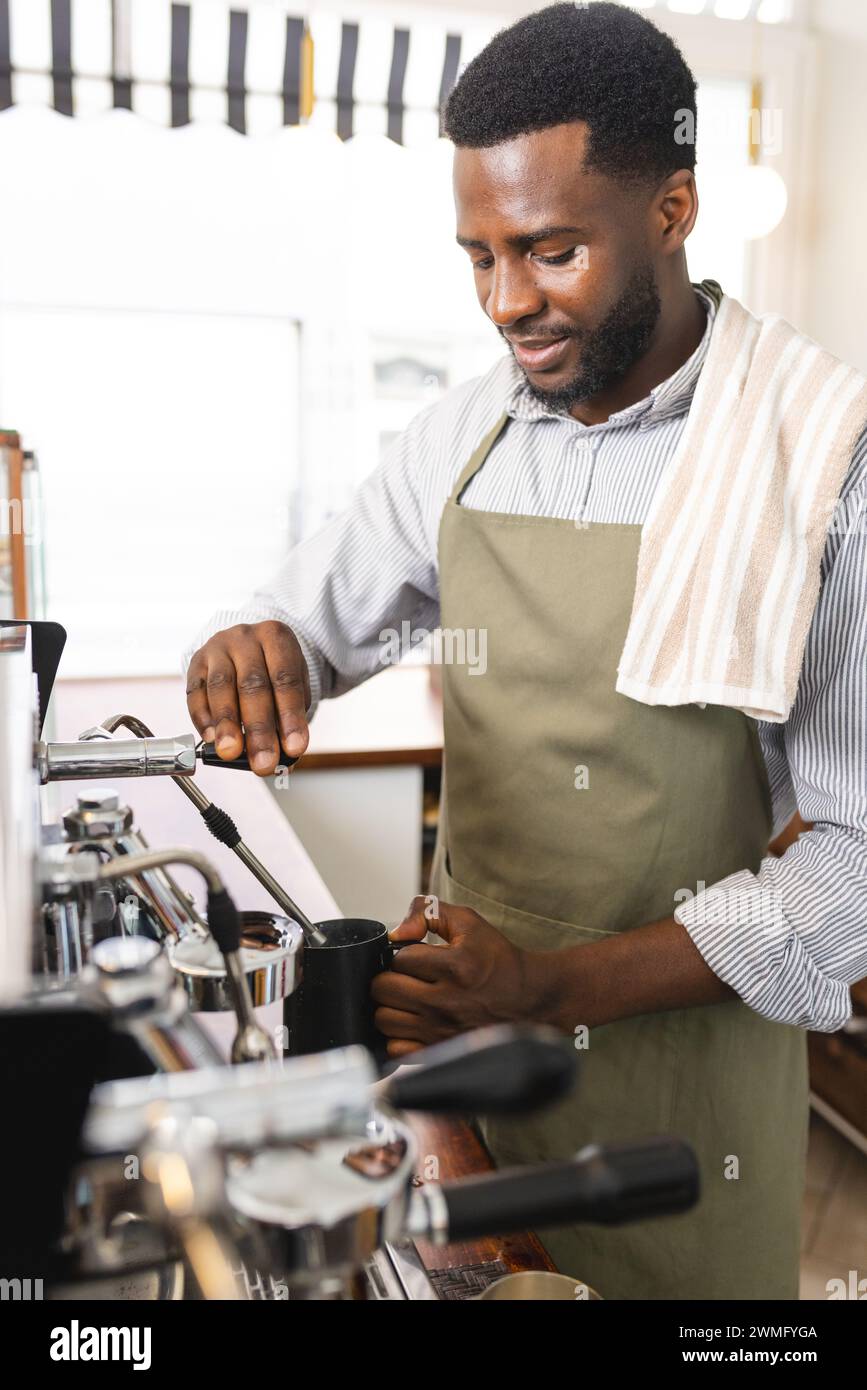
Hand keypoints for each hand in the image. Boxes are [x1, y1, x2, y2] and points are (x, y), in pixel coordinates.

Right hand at [185, 620, 309, 775]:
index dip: (290, 716)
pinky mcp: (196, 662)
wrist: (247, 644)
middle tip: (263, 762)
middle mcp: (246, 638)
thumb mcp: (291, 687)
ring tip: (231, 752)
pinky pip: (195, 691)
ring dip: (226, 724)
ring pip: (221, 686)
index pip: (286, 680)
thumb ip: (289, 718)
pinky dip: (202, 717)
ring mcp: (218, 648)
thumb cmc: (272, 671)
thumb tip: (285, 757)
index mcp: (277, 638)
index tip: (294, 748)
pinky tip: (210, 738)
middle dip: (258, 729)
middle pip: (253, 685)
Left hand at [372, 896, 544, 1058]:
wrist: (529, 999)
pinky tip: (412, 1022)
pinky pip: (396, 1050)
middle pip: (384, 989)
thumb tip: (397, 932)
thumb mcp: (469, 922)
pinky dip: (397, 1036)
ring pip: (384, 1019)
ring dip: (390, 1006)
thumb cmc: (497, 960)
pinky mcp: (440, 1052)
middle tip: (406, 976)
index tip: (416, 956)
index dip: (403, 954)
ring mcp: (442, 1031)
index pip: (399, 959)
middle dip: (390, 977)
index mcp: (455, 967)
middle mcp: (447, 1001)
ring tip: (407, 998)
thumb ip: (428, 912)